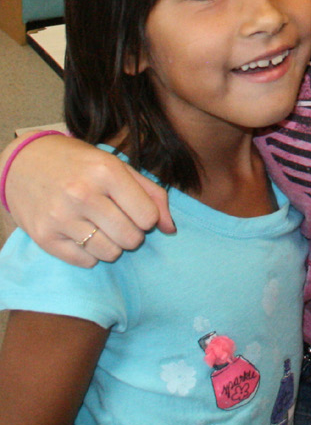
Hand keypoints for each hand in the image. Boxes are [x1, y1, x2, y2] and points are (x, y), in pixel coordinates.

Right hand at [1, 134, 173, 266]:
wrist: (26, 162)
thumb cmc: (81, 164)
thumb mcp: (119, 167)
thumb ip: (152, 194)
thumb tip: (170, 229)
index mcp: (106, 172)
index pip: (147, 217)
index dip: (147, 217)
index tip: (135, 210)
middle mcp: (83, 194)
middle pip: (130, 238)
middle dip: (132, 234)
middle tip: (120, 221)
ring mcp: (61, 217)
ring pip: (109, 253)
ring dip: (113, 246)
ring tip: (103, 228)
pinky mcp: (44, 237)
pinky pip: (85, 262)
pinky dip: (91, 254)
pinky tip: (84, 234)